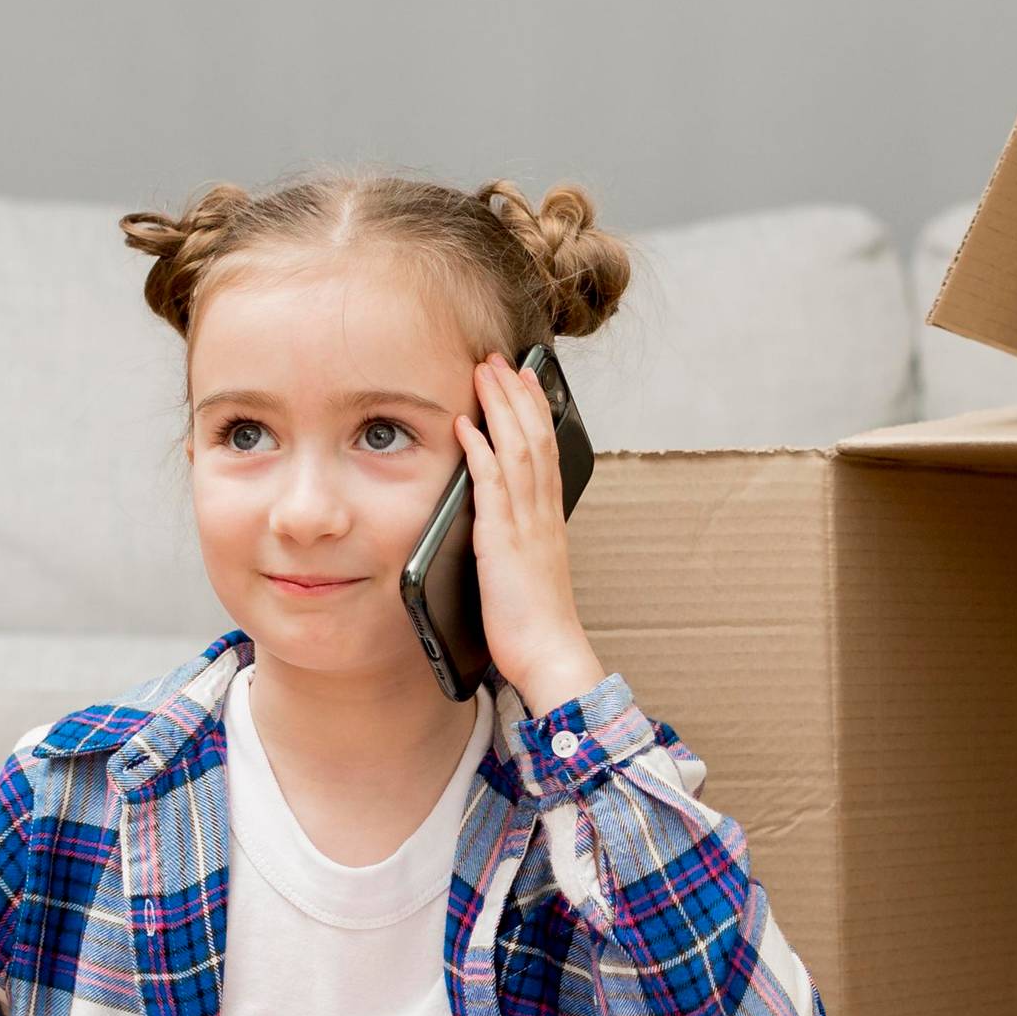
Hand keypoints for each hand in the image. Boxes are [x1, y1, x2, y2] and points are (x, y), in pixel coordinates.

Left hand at [459, 352, 602, 710]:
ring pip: (517, 450)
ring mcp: (525, 525)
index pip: (546, 450)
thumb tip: (502, 528)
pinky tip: (466, 426)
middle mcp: (541, 514)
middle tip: (501, 361)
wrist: (550, 654)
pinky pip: (492, 486)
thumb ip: (519, 542)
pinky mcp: (503, 541)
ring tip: (485, 374)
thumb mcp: (530, 572)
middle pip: (534, 439)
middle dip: (516, 395)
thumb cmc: (536, 624)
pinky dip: (479, 451)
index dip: (536, 411)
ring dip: (499, 408)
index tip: (526, 379)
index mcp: (548, 520)